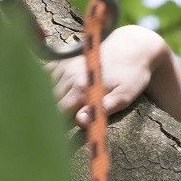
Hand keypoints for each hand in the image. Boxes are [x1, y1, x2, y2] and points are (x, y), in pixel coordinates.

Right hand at [47, 24, 165, 126]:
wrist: (132, 48)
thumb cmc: (131, 76)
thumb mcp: (124, 96)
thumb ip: (102, 109)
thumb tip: (80, 121)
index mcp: (82, 88)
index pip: (58, 112)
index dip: (59, 124)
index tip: (64, 132)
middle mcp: (69, 76)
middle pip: (50, 101)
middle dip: (54, 112)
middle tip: (66, 121)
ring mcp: (65, 66)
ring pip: (47, 89)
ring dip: (52, 99)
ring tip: (68, 105)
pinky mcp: (64, 59)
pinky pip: (47, 73)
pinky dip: (49, 83)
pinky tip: (61, 89)